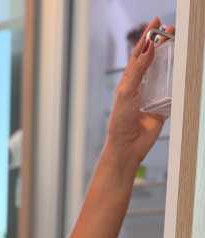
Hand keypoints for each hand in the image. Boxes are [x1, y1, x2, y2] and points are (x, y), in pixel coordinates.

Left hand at [105, 17, 175, 166]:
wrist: (127, 146)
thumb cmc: (120, 121)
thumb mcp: (126, 92)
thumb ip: (138, 70)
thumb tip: (149, 47)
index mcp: (129, 80)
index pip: (139, 53)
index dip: (147, 37)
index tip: (156, 22)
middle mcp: (141, 85)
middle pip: (154, 59)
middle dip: (162, 43)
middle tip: (172, 29)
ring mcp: (153, 95)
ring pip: (166, 71)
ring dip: (173, 58)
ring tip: (180, 43)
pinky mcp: (163, 106)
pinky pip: (174, 90)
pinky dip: (180, 79)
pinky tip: (186, 68)